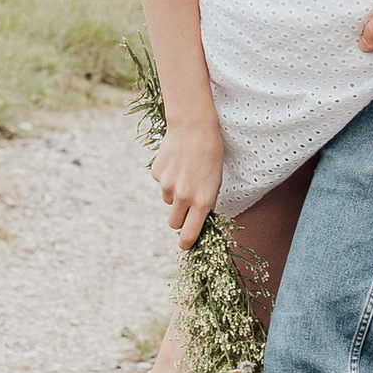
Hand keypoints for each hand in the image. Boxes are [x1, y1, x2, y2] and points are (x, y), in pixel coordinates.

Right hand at [152, 115, 224, 247]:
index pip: (190, 234)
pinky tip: (177, 161)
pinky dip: (168, 177)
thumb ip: (205, 201)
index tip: (185, 246)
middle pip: (174, 222)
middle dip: (179, 219)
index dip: (187, 243)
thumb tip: (196, 218)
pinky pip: (162, 183)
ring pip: (168, 200)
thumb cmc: (211, 153)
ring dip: (175, 193)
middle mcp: (183, 197)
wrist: (194, 126)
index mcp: (202, 201)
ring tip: (186, 172)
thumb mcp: (216, 181)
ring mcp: (168, 186)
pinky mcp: (157, 174)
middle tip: (186, 206)